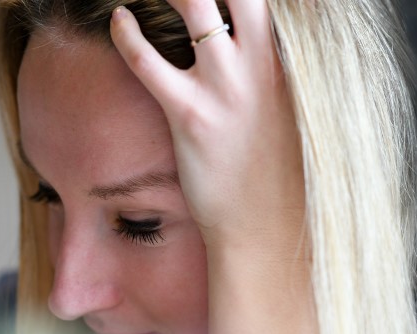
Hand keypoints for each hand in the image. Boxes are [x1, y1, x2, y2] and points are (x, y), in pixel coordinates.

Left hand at [110, 0, 304, 252]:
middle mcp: (263, 63)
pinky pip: (148, 62)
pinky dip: (128, 34)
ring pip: (195, 4)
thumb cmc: (281, 172)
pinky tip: (118, 19)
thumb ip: (283, 71)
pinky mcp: (190, 114)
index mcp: (291, 60)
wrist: (267, 227)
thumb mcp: (298, 111)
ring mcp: (226, 86)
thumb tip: (268, 50)